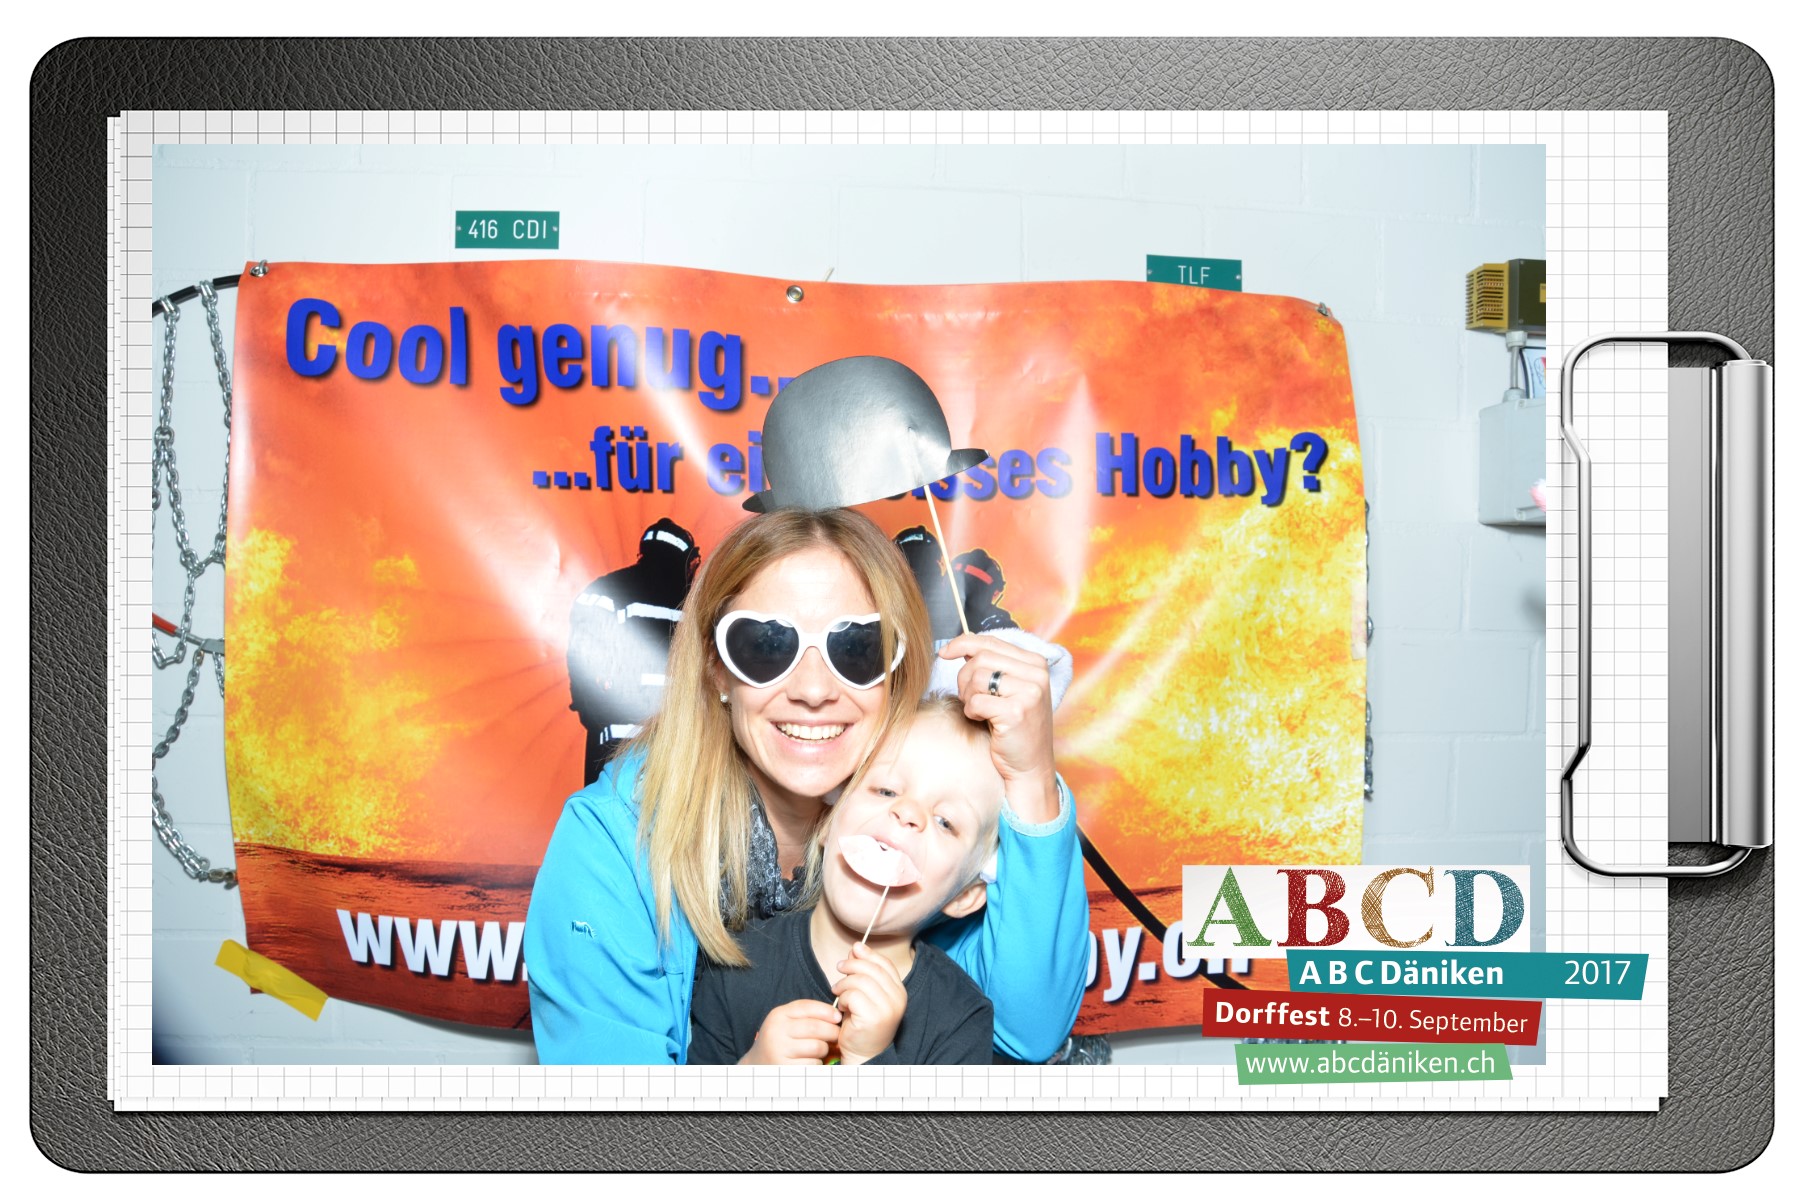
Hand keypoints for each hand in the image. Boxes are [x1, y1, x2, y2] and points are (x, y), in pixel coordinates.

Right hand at [739, 999, 840, 1065]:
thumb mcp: (786, 1022)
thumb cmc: (780, 1040)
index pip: (807, 1007)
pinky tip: (811, 1062)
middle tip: (836, 1036)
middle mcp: (776, 1031)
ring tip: (821, 1050)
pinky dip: (817, 1064)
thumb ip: (807, 1015)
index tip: (838, 1017)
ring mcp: (779, 1051)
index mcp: (778, 1015)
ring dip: (825, 1049)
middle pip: (815, 1027)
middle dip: (832, 1031)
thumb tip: (836, 1015)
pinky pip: (813, 1064)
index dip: (827, 1011)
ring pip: (817, 1047)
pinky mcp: (785, 1069)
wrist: (758, 1064)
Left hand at [831, 942, 907, 1065]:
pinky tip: (842, 1007)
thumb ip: (863, 971)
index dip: (868, 953)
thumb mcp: (864, 993)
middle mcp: (898, 998)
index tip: (854, 950)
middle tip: (839, 968)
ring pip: (860, 980)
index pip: (885, 963)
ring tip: (838, 993)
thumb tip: (856, 947)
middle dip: (852, 965)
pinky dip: (843, 998)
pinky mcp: (874, 1017)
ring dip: (844, 984)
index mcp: (899, 991)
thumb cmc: (861, 1023)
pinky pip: (853, 995)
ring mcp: (888, 1008)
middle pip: (872, 968)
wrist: (862, 1054)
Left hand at [937, 632, 1058, 822]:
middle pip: (980, 658)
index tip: (944, 652)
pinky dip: (972, 712)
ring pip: (977, 677)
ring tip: (978, 710)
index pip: (991, 641)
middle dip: (964, 678)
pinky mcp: (1017, 712)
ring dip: (968, 696)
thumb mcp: (1010, 690)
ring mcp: (1030, 692)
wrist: (1030, 767)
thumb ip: (994, 666)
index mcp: (1036, 663)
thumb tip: (961, 646)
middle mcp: (1036, 674)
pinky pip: (976, 701)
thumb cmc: (1015, 728)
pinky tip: (982, 721)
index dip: (962, 643)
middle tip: (969, 698)